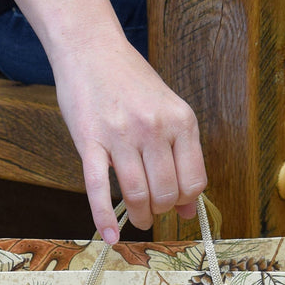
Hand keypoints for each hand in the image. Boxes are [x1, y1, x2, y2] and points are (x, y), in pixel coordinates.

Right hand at [51, 34, 207, 242]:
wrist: (92, 49)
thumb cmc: (133, 83)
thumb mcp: (169, 113)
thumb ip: (183, 157)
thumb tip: (191, 209)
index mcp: (181, 121)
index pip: (194, 181)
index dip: (186, 200)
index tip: (177, 203)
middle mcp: (154, 128)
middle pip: (166, 192)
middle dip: (162, 210)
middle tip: (154, 211)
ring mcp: (121, 135)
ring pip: (137, 194)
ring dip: (140, 216)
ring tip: (139, 221)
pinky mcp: (90, 141)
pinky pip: (98, 188)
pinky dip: (104, 218)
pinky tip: (110, 236)